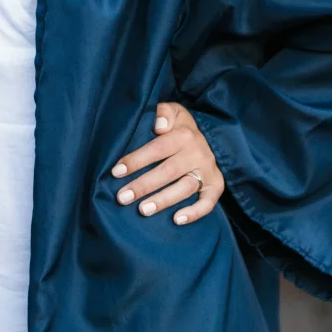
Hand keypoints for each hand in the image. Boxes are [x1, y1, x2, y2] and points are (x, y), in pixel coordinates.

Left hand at [111, 101, 224, 225]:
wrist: (208, 137)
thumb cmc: (179, 128)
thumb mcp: (173, 112)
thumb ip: (164, 113)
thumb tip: (159, 125)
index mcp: (184, 135)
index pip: (157, 149)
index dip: (136, 161)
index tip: (116, 172)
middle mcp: (198, 153)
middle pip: (168, 171)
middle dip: (144, 185)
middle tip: (123, 197)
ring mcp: (208, 170)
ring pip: (185, 188)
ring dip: (164, 200)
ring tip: (142, 210)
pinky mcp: (215, 186)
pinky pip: (208, 203)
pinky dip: (195, 213)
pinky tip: (177, 220)